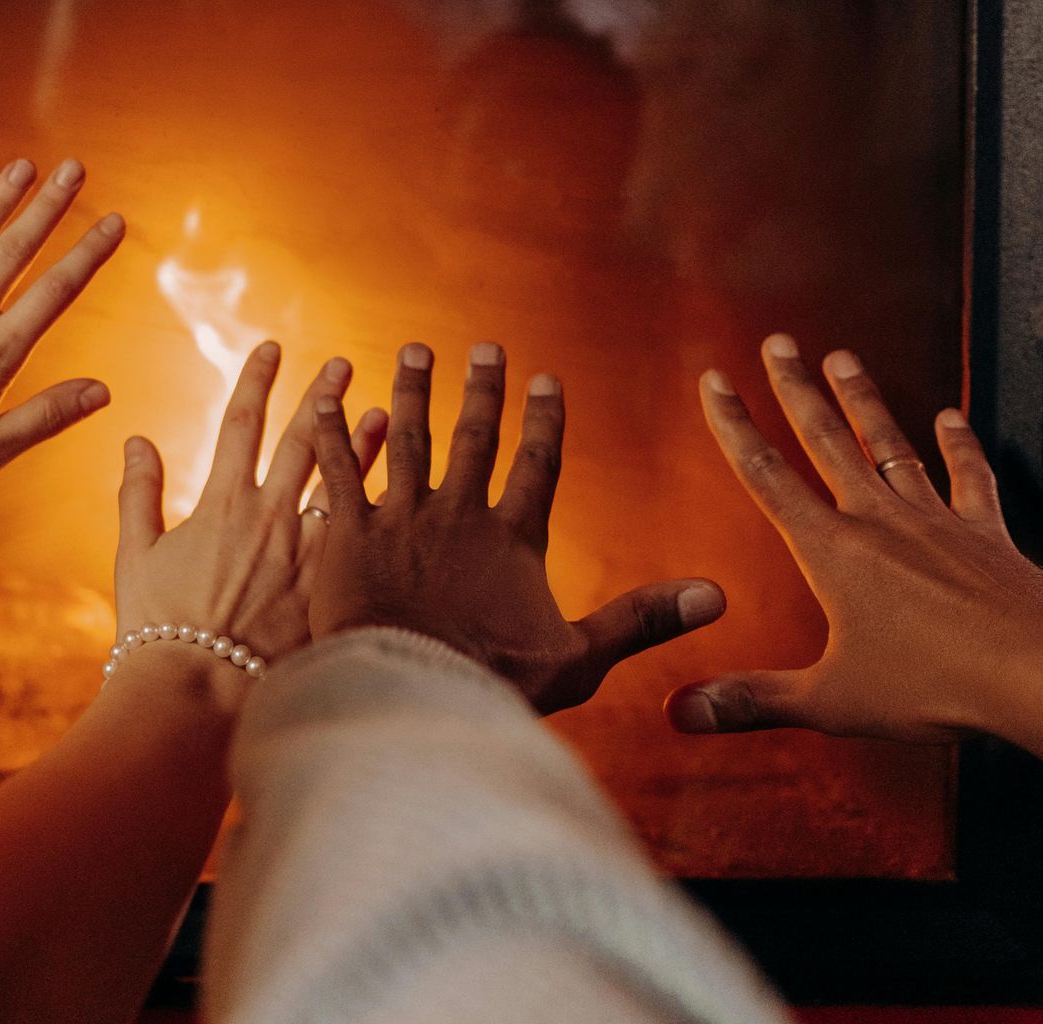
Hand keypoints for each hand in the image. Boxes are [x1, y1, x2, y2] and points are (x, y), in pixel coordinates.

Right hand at [115, 342, 387, 685]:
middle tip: (345, 364)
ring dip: (364, 444)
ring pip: (346, 483)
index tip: (273, 347)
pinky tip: (402, 493)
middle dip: (323, 396)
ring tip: (385, 412)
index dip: (258, 379)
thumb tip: (135, 440)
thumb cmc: (158, 633)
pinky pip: (363, 538)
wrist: (196, 695)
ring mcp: (307, 552)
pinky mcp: (332, 588)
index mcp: (221, 502)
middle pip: (303, 440)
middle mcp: (270, 516)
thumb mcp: (136, 556)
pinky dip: (380, 508)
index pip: (241, 421)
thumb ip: (138, 493)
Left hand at [310, 341, 724, 713]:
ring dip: (413, 392)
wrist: (410, 694)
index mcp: (514, 539)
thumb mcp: (581, 658)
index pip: (537, 465)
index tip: (546, 381)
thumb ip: (643, 619)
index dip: (544, 421)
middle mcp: (459, 514)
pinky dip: (332, 432)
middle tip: (484, 348)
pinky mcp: (349, 533)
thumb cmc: (495, 684)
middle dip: (482, 389)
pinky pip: (339, 470)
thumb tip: (718, 597)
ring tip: (414, 352)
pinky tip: (323, 397)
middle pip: (474, 438)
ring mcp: (402, 519)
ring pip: (409, 438)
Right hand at [669, 335, 1042, 793]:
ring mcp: (934, 519)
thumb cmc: (933, 687)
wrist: (1033, 671)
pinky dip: (958, 444)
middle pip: (825, 439)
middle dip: (794, 388)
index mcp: (831, 552)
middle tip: (777, 344)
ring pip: (888, 443)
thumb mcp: (828, 701)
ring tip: (842, 359)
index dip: (734, 425)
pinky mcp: (984, 531)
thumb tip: (681, 711)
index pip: (766, 475)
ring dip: (862, 400)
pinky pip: (967, 476)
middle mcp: (878, 520)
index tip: (715, 381)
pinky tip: (950, 417)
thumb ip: (752, 701)